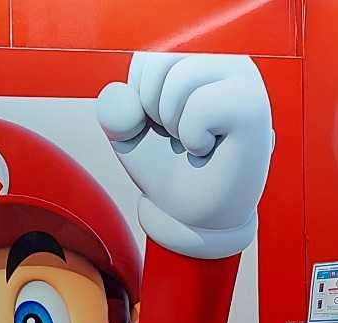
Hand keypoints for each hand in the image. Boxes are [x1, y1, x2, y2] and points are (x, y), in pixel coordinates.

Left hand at [97, 52, 273, 257]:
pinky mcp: (253, 105)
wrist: (190, 214)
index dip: (138, 102)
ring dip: (174, 124)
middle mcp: (224, 62)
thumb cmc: (168, 170)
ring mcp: (243, 80)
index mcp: (196, 64)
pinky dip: (192, 136)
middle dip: (154, 111)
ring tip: (193, 142)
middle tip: (178, 138)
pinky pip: (201, 107)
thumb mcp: (129, 139)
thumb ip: (116, 112)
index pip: (146, 61)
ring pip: (181, 80)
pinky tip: (207, 148)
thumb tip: (115, 94)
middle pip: (161, 64)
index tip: (160, 128)